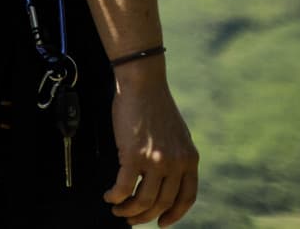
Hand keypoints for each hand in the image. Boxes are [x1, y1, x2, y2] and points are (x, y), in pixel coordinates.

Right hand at [103, 63, 197, 224]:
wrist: (142, 83)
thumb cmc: (154, 104)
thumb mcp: (177, 134)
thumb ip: (177, 157)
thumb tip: (165, 178)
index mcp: (190, 159)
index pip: (186, 197)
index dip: (174, 214)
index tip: (162, 222)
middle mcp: (176, 163)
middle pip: (162, 203)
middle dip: (145, 216)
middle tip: (131, 218)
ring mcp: (156, 160)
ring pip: (144, 200)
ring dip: (129, 210)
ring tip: (118, 209)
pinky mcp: (134, 155)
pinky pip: (125, 187)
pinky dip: (116, 196)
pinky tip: (109, 196)